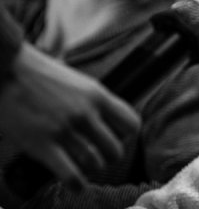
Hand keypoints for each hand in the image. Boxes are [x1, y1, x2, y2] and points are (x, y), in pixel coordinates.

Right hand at [0, 42, 140, 188]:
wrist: (3, 68)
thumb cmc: (35, 73)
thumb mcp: (75, 78)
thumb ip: (91, 95)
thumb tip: (103, 105)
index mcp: (97, 94)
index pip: (131, 123)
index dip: (126, 136)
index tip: (115, 138)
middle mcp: (86, 112)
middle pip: (115, 149)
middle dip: (108, 157)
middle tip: (98, 157)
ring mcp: (65, 129)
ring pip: (95, 163)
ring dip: (90, 169)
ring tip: (82, 167)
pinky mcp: (43, 144)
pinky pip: (70, 173)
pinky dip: (76, 184)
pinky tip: (75, 184)